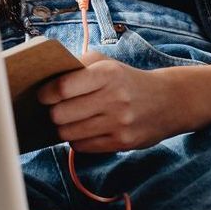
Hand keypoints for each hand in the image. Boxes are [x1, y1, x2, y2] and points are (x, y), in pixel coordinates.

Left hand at [36, 50, 180, 152]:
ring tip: (68, 120)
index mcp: (107, 73)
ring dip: (63, 128)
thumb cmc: (126, 80)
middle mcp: (114, 98)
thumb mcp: (105, 63)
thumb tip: (46, 79)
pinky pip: (83, 147)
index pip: (63, 88)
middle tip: (56, 109)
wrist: (167, 101)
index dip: (47, 93)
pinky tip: (83, 130)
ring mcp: (119, 123)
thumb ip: (76, 66)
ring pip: (69, 134)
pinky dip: (76, 140)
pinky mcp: (122, 143)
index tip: (43, 95)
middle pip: (61, 114)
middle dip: (53, 113)